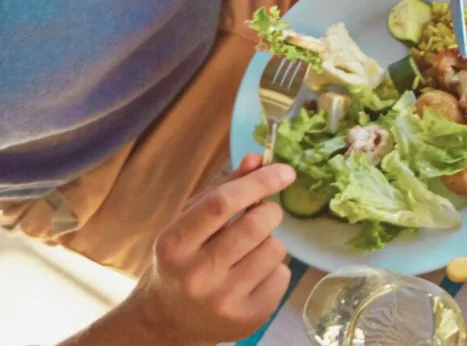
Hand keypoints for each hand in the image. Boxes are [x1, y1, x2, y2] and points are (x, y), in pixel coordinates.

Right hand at [109, 158, 294, 345]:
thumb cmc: (182, 262)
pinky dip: (274, 269)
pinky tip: (251, 278)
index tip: (284, 171)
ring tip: (249, 253)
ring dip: (271, 242)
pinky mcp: (248, 318)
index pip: (223, 203)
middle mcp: (196, 275)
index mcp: (174, 244)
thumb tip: (256, 159)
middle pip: (256, 225)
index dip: (259, 182)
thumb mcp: (189, 224)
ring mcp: (222, 300)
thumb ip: (222, 189)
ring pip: (275, 249)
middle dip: (269, 211)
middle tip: (263, 214)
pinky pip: (283, 275)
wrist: (168, 322)